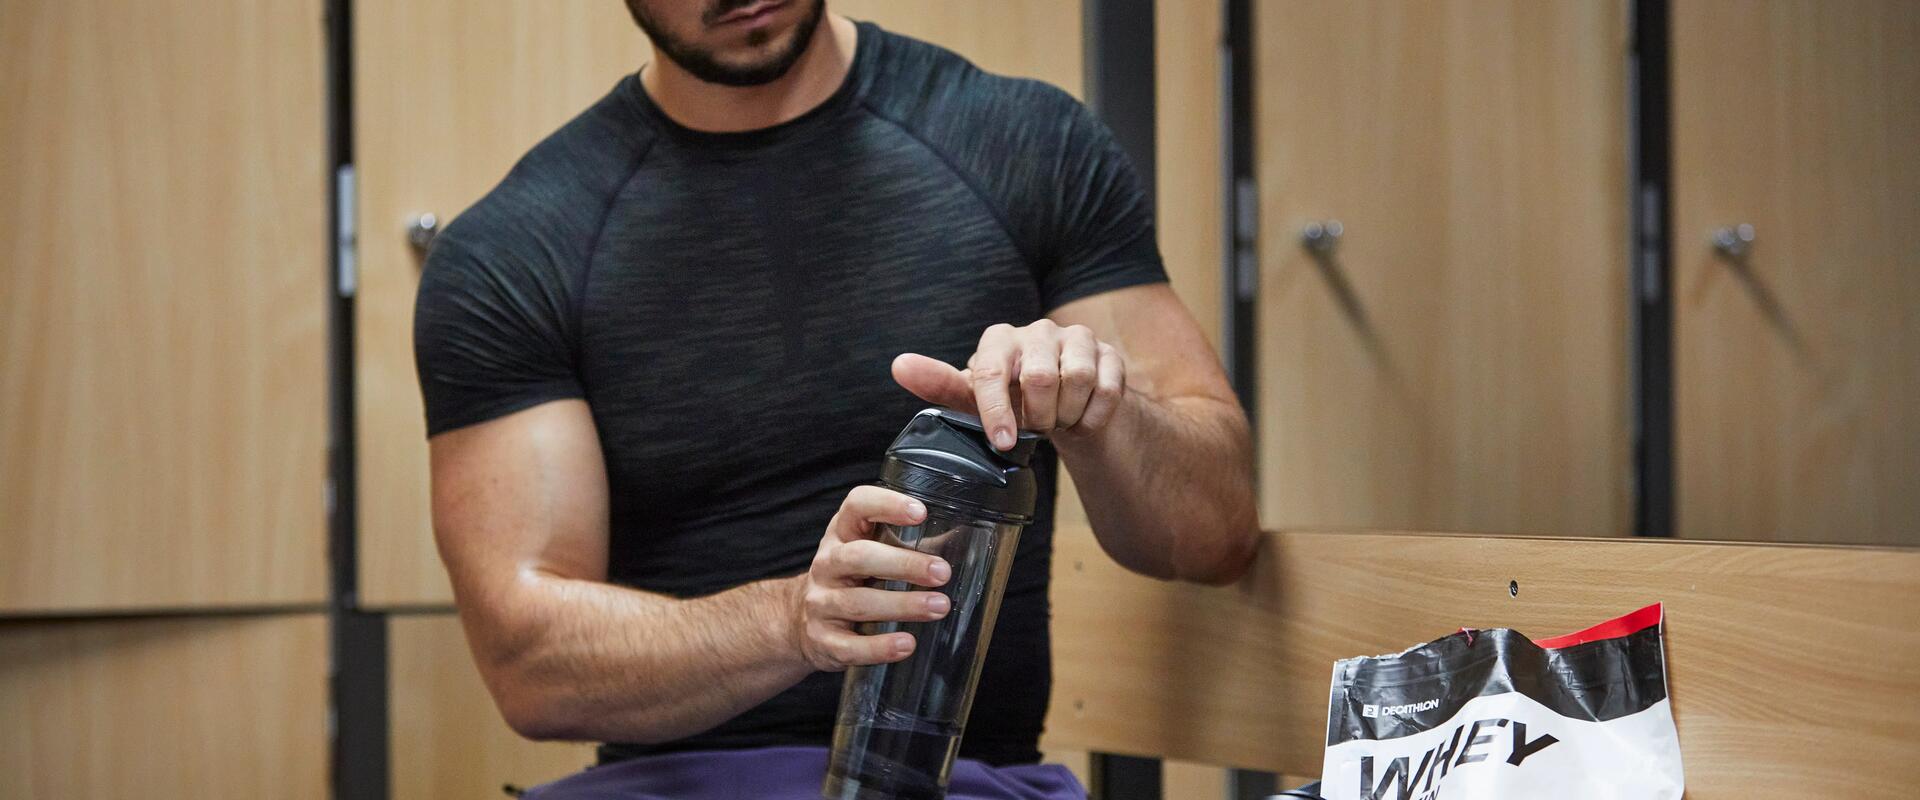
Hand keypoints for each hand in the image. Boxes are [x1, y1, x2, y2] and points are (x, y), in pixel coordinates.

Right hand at [791, 486, 952, 671]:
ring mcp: (821, 603)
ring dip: (902, 605)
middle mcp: (827, 564)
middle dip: (903, 564)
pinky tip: (906, 645)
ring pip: (858, 603)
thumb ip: (911, 544)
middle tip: (942, 572)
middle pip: (859, 557)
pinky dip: (879, 647)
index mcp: (842, 534)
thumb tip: (965, 541)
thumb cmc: (850, 579)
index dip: (886, 504)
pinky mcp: (823, 640)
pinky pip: (849, 646)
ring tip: (939, 607)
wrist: (799, 620)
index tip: (920, 512)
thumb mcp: (872, 552)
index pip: (856, 506)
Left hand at [892, 319, 1126, 449]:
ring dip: (1067, 416)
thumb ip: (939, 384)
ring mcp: (1078, 339)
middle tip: (1035, 430)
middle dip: (1038, 417)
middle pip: (1039, 377)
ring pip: (1078, 380)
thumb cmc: (1011, 400)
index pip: (992, 372)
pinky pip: (1108, 389)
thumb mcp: (974, 398)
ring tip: (1058, 422)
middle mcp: (1039, 330)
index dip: (997, 412)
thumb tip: (899, 365)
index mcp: (1000, 339)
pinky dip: (1093, 417)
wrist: (1063, 405)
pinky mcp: (1110, 354)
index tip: (1003, 443)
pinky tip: (1082, 420)